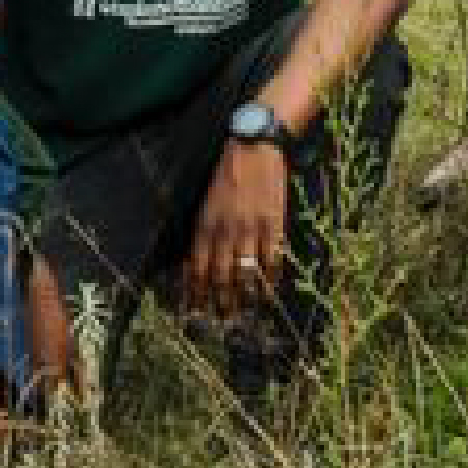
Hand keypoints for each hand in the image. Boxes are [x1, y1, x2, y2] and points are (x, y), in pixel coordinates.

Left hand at [177, 133, 297, 318]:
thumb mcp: (206, 203)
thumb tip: (197, 263)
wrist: (254, 147)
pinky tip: (270, 290)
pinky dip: (271, 278)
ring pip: (246, 273)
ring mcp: (250, 229)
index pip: (197, 268)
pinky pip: (272, 259)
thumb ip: (203, 232)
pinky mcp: (274, 224)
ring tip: (246, 312)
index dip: (195, 292)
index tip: (194, 311)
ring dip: (245, 297)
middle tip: (222, 320)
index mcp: (205, 225)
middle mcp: (225, 231)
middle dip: (220, 302)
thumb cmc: (227, 175)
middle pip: (221, 277)